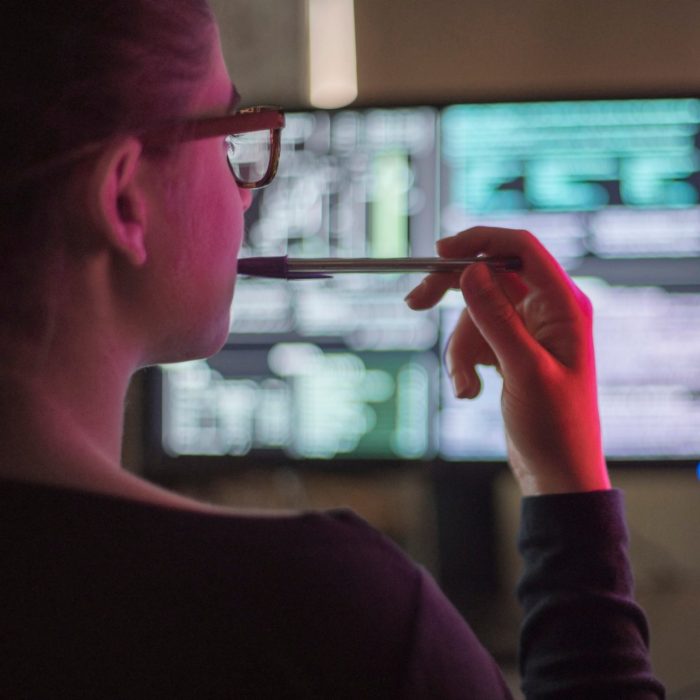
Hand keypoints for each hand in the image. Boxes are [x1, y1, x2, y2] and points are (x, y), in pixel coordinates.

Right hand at [405, 227, 609, 495]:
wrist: (556, 472)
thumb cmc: (554, 426)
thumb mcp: (523, 370)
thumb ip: (496, 317)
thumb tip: (471, 270)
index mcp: (563, 305)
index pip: (521, 248)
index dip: (480, 241)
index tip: (439, 252)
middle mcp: (547, 310)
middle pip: (489, 276)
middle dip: (452, 294)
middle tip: (414, 303)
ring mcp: (528, 330)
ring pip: (475, 314)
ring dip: (459, 348)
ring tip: (466, 386)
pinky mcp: (512, 349)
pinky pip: (475, 338)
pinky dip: (464, 362)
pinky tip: (470, 390)